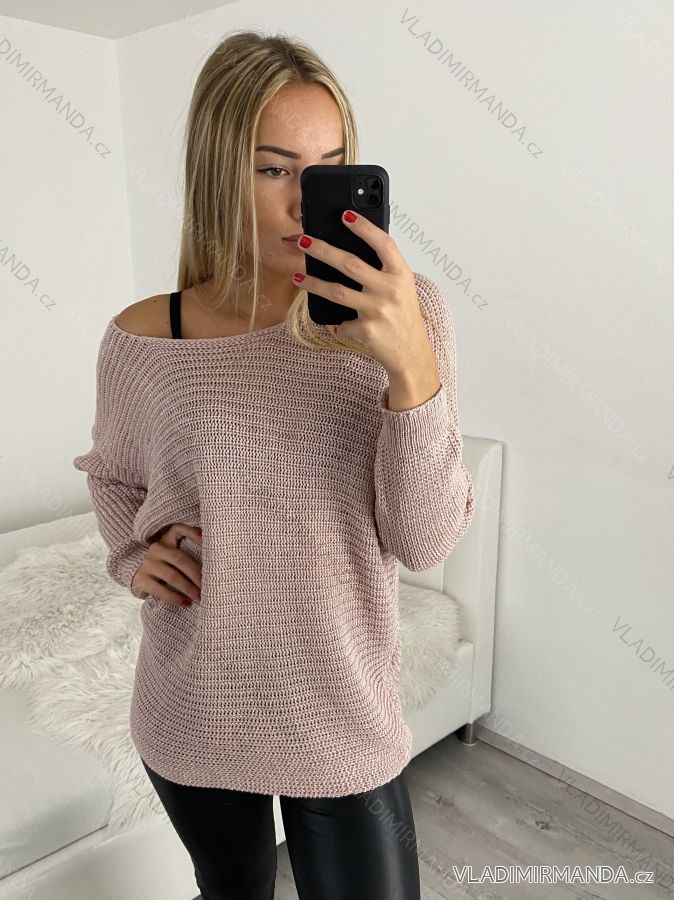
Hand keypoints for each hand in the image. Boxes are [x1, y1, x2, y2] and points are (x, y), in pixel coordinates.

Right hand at [130, 522, 202, 606]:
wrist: (137, 577)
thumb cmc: (163, 566)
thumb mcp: (172, 555)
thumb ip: (186, 553)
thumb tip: (213, 565)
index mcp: (165, 540)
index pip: (177, 529)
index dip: (190, 531)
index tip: (203, 537)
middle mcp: (155, 549)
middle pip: (180, 559)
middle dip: (196, 574)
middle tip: (208, 586)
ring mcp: (147, 564)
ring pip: (172, 576)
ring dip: (188, 588)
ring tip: (199, 597)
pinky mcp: (141, 580)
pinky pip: (161, 590)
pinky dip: (175, 598)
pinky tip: (186, 603)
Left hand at [293, 210, 432, 373]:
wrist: (411, 352)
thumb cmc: (403, 316)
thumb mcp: (402, 287)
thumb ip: (384, 269)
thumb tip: (348, 249)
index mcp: (401, 274)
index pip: (383, 244)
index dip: (365, 228)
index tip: (345, 215)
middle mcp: (391, 290)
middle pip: (350, 264)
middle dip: (323, 250)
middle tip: (303, 240)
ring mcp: (378, 311)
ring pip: (337, 292)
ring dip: (314, 283)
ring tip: (298, 276)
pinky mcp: (367, 330)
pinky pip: (342, 322)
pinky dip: (338, 322)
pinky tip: (337, 322)